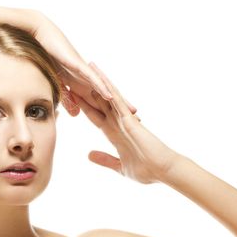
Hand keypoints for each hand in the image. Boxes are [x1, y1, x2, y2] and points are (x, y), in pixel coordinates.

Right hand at [30, 12, 135, 115]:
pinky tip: (110, 96)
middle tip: (137, 121)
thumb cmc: (51, 59)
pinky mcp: (79, 66)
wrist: (43, 38)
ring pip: (105, 88)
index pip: (101, 102)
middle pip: (109, 96)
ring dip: (118, 100)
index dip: (112, 114)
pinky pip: (93, 79)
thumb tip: (77, 114)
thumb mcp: (60, 86)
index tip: (124, 126)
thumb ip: (69, 100)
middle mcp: (89, 79)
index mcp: (84, 86)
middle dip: (122, 109)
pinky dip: (102, 88)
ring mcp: (86, 72)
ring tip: (131, 112)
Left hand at [72, 63, 178, 183]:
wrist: (163, 171)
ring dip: (99, 80)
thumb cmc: (147, 171)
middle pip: (100, 101)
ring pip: (108, 96)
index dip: (84, 106)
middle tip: (76, 73)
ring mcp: (125, 119)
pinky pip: (117, 101)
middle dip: (88, 89)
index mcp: (114, 133)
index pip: (95, 116)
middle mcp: (119, 123)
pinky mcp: (130, 119)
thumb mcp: (119, 166)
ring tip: (88, 64)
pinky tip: (99, 77)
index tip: (72, 96)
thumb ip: (105, 159)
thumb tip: (88, 155)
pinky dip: (108, 89)